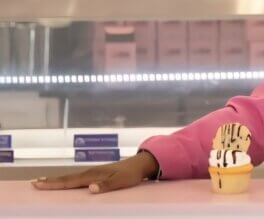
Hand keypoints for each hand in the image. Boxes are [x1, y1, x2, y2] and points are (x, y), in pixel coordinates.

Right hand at [30, 151, 159, 194]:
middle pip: (66, 179)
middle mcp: (90, 173)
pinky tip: (64, 183)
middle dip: (50, 181)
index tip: (38, 184)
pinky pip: (77, 179)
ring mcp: (92, 173)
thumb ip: (106, 185)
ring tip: (42, 182)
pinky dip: (67, 181)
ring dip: (56, 181)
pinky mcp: (96, 175)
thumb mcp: (121, 181)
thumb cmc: (131, 174)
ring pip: (70, 178)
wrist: (139, 164)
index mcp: (93, 175)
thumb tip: (90, 188)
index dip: (53, 183)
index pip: (69, 181)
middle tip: (33, 183)